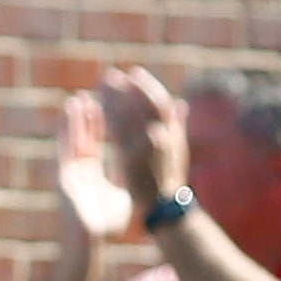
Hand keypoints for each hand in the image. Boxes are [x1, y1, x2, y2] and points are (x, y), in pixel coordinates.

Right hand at [53, 90, 136, 246]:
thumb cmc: (106, 225)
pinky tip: (67, 114)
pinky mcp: (62, 174)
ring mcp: (69, 171)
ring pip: (71, 139)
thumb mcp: (124, 195)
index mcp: (91, 175)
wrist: (90, 240)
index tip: (104, 105)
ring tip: (78, 98)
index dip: (99, 124)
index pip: (96, 143)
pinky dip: (64, 129)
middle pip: (83, 137)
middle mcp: (78, 170)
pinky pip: (63, 146)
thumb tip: (145, 169)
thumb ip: (131, 178)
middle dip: (88, 116)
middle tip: (92, 94)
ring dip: (74, 118)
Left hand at [96, 65, 186, 217]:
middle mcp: (167, 139)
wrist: (167, 209)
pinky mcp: (135, 163)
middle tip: (110, 74)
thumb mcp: (177, 151)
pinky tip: (100, 109)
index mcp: (174, 134)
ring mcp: (152, 152)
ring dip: (118, 100)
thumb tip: (180, 104)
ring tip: (101, 85)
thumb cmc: (170, 178)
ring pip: (134, 118)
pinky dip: (115, 121)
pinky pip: (123, 137)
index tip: (134, 71)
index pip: (161, 103)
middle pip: (147, 106)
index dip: (148, 86)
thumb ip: (176, 126)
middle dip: (129, 88)